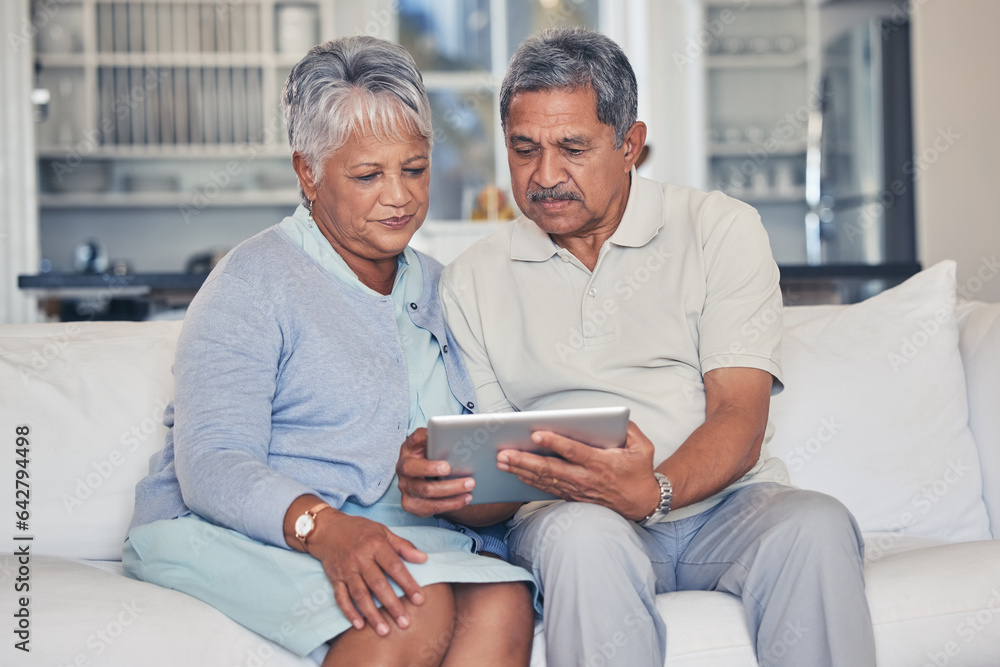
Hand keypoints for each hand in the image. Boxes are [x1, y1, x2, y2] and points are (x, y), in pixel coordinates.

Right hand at [307, 511, 427, 636]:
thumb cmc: (360, 530)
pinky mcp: (335, 579)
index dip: (408, 584)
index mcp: (376, 545)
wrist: (327, 529)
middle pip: (378, 584)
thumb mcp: (383, 532)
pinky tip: (359, 625)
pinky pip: (341, 598)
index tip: (420, 600)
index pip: (395, 567)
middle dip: (392, 605)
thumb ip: (403, 546)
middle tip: (404, 623)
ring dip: (372, 614)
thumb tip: (424, 558)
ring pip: (360, 595)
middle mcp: (360, 558)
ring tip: (384, 631)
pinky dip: (349, 612)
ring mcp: (346, 570)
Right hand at [396, 427, 474, 516]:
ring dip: (451, 489)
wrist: (425, 481)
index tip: (435, 436)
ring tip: (469, 485)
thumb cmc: (433, 460)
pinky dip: (451, 503)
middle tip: (450, 467)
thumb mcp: (434, 447)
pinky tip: (465, 498)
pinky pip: (431, 507)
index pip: (414, 439)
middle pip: (413, 468)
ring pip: (426, 490)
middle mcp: (403, 467)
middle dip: (432, 468)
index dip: (424, 438)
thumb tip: (465, 435)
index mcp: (410, 448)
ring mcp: (405, 487)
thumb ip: (443, 442)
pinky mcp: (410, 503)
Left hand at [496, 421, 661, 519]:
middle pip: (550, 469)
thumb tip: (614, 418)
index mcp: (602, 463)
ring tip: (502, 462)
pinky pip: (547, 489)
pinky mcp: (573, 497)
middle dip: (525, 461)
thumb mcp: (643, 447)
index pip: (573, 452)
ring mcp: (578, 490)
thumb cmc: (640, 472)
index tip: (535, 434)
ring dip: (521, 471)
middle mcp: (586, 478)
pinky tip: (515, 474)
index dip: (554, 442)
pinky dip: (529, 482)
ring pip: (545, 481)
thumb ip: (629, 429)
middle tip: (504, 453)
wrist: (642, 504)